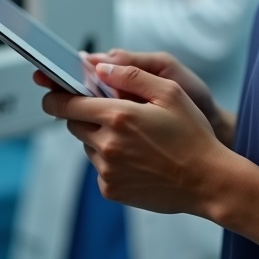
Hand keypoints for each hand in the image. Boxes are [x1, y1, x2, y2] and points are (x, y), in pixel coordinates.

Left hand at [40, 62, 235, 215]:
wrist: (207, 181)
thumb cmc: (192, 134)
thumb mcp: (170, 92)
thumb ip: (131, 75)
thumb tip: (99, 68)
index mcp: (118, 116)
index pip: (67, 104)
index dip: (55, 96)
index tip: (51, 93)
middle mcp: (107, 145)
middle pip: (73, 124)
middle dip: (84, 114)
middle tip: (111, 112)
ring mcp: (107, 171)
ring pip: (87, 146)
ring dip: (99, 137)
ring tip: (133, 138)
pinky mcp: (111, 189)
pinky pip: (99, 168)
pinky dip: (110, 160)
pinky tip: (137, 158)